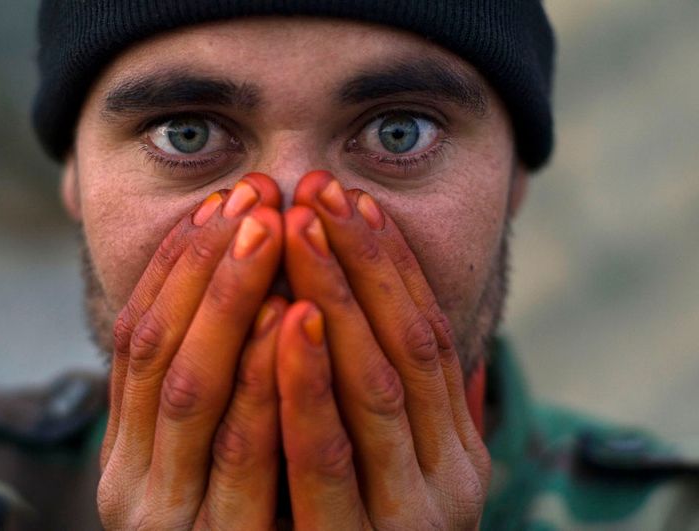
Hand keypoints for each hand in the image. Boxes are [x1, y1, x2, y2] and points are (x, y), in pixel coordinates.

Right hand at [98, 173, 285, 529]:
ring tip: (275, 232)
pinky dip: (272, 380)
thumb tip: (243, 295)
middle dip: (212, 272)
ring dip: (237, 306)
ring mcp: (187, 523)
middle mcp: (138, 492)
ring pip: (202, 397)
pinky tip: (300, 315)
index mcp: (127, 460)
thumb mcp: (217, 454)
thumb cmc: (246, 523)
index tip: (219, 203)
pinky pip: (257, 455)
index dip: (177, 269)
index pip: (139, 344)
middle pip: (165, 357)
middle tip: (253, 198)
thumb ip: (210, 391)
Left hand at [278, 171, 490, 528]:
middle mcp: (441, 489)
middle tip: (315, 195)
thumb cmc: (363, 522)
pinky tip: (277, 317)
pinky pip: (314, 456)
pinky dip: (297, 382)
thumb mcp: (394, 459)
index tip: (351, 201)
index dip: (389, 268)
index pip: (428, 341)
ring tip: (291, 232)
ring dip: (329, 307)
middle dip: (352, 271)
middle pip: (399, 356)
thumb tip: (396, 316)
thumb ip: (400, 395)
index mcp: (456, 457)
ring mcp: (396, 523)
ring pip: (364, 396)